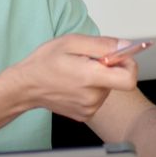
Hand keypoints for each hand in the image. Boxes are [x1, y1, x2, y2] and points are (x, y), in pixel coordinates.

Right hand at [5, 34, 137, 121]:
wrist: (26, 87)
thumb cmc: (44, 63)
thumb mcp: (72, 42)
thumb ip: (103, 44)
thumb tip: (125, 45)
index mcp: (89, 77)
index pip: (129, 79)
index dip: (130, 64)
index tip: (121, 56)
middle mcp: (92, 97)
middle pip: (119, 80)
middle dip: (110, 67)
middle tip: (88, 60)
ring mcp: (89, 108)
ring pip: (108, 88)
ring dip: (100, 78)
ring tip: (78, 71)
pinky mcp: (85, 114)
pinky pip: (99, 97)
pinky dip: (92, 88)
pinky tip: (76, 83)